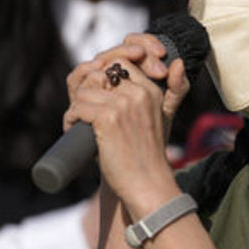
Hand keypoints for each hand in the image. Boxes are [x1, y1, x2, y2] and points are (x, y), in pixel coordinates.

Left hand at [64, 44, 180, 218]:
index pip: (120, 64)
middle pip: (99, 74)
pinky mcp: (108, 118)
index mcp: (151, 91)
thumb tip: (178, 63)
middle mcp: (139, 93)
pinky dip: (70, 120)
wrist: (147, 184)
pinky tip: (73, 130)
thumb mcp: (162, 118)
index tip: (98, 101)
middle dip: (87, 91)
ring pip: (85, 90)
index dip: (102, 80)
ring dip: (76, 107)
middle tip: (85, 112)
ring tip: (78, 124)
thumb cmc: (148, 155)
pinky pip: (77, 107)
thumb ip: (174, 90)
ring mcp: (123, 104)